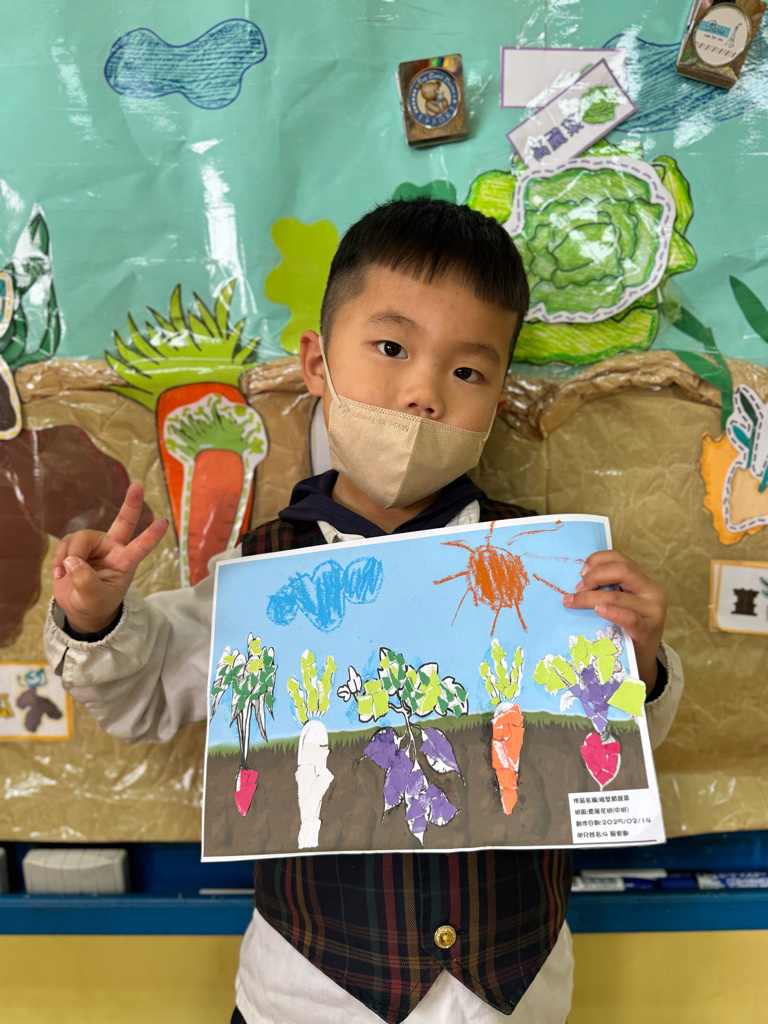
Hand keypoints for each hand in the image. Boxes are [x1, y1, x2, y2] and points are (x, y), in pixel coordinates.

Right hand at [52, 483, 167, 634]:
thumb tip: (72, 561)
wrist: (79, 605)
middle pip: (123, 522)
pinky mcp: (76, 544)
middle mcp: (113, 548)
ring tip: (64, 574)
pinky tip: (58, 573)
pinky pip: (65, 544)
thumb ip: (86, 582)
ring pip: (80, 539)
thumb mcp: (93, 599)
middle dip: (130, 504)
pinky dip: (58, 559)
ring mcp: (95, 544)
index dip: (151, 535)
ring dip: (69, 557)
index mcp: (125, 562)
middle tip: (137, 487)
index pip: (140, 547)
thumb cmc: (94, 602)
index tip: (164, 522)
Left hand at [562, 550, 666, 693]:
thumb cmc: (624, 629)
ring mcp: (653, 611)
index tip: (580, 572)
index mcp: (644, 581)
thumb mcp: (620, 604)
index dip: (597, 560)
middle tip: (576, 589)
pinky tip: (598, 611)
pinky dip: (611, 612)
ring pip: (617, 596)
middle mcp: (652, 591)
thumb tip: (577, 579)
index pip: (620, 558)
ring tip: (571, 602)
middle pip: (622, 570)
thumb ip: (607, 589)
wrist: (640, 661)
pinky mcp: (648, 630)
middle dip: (594, 576)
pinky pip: (628, 617)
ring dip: (589, 597)